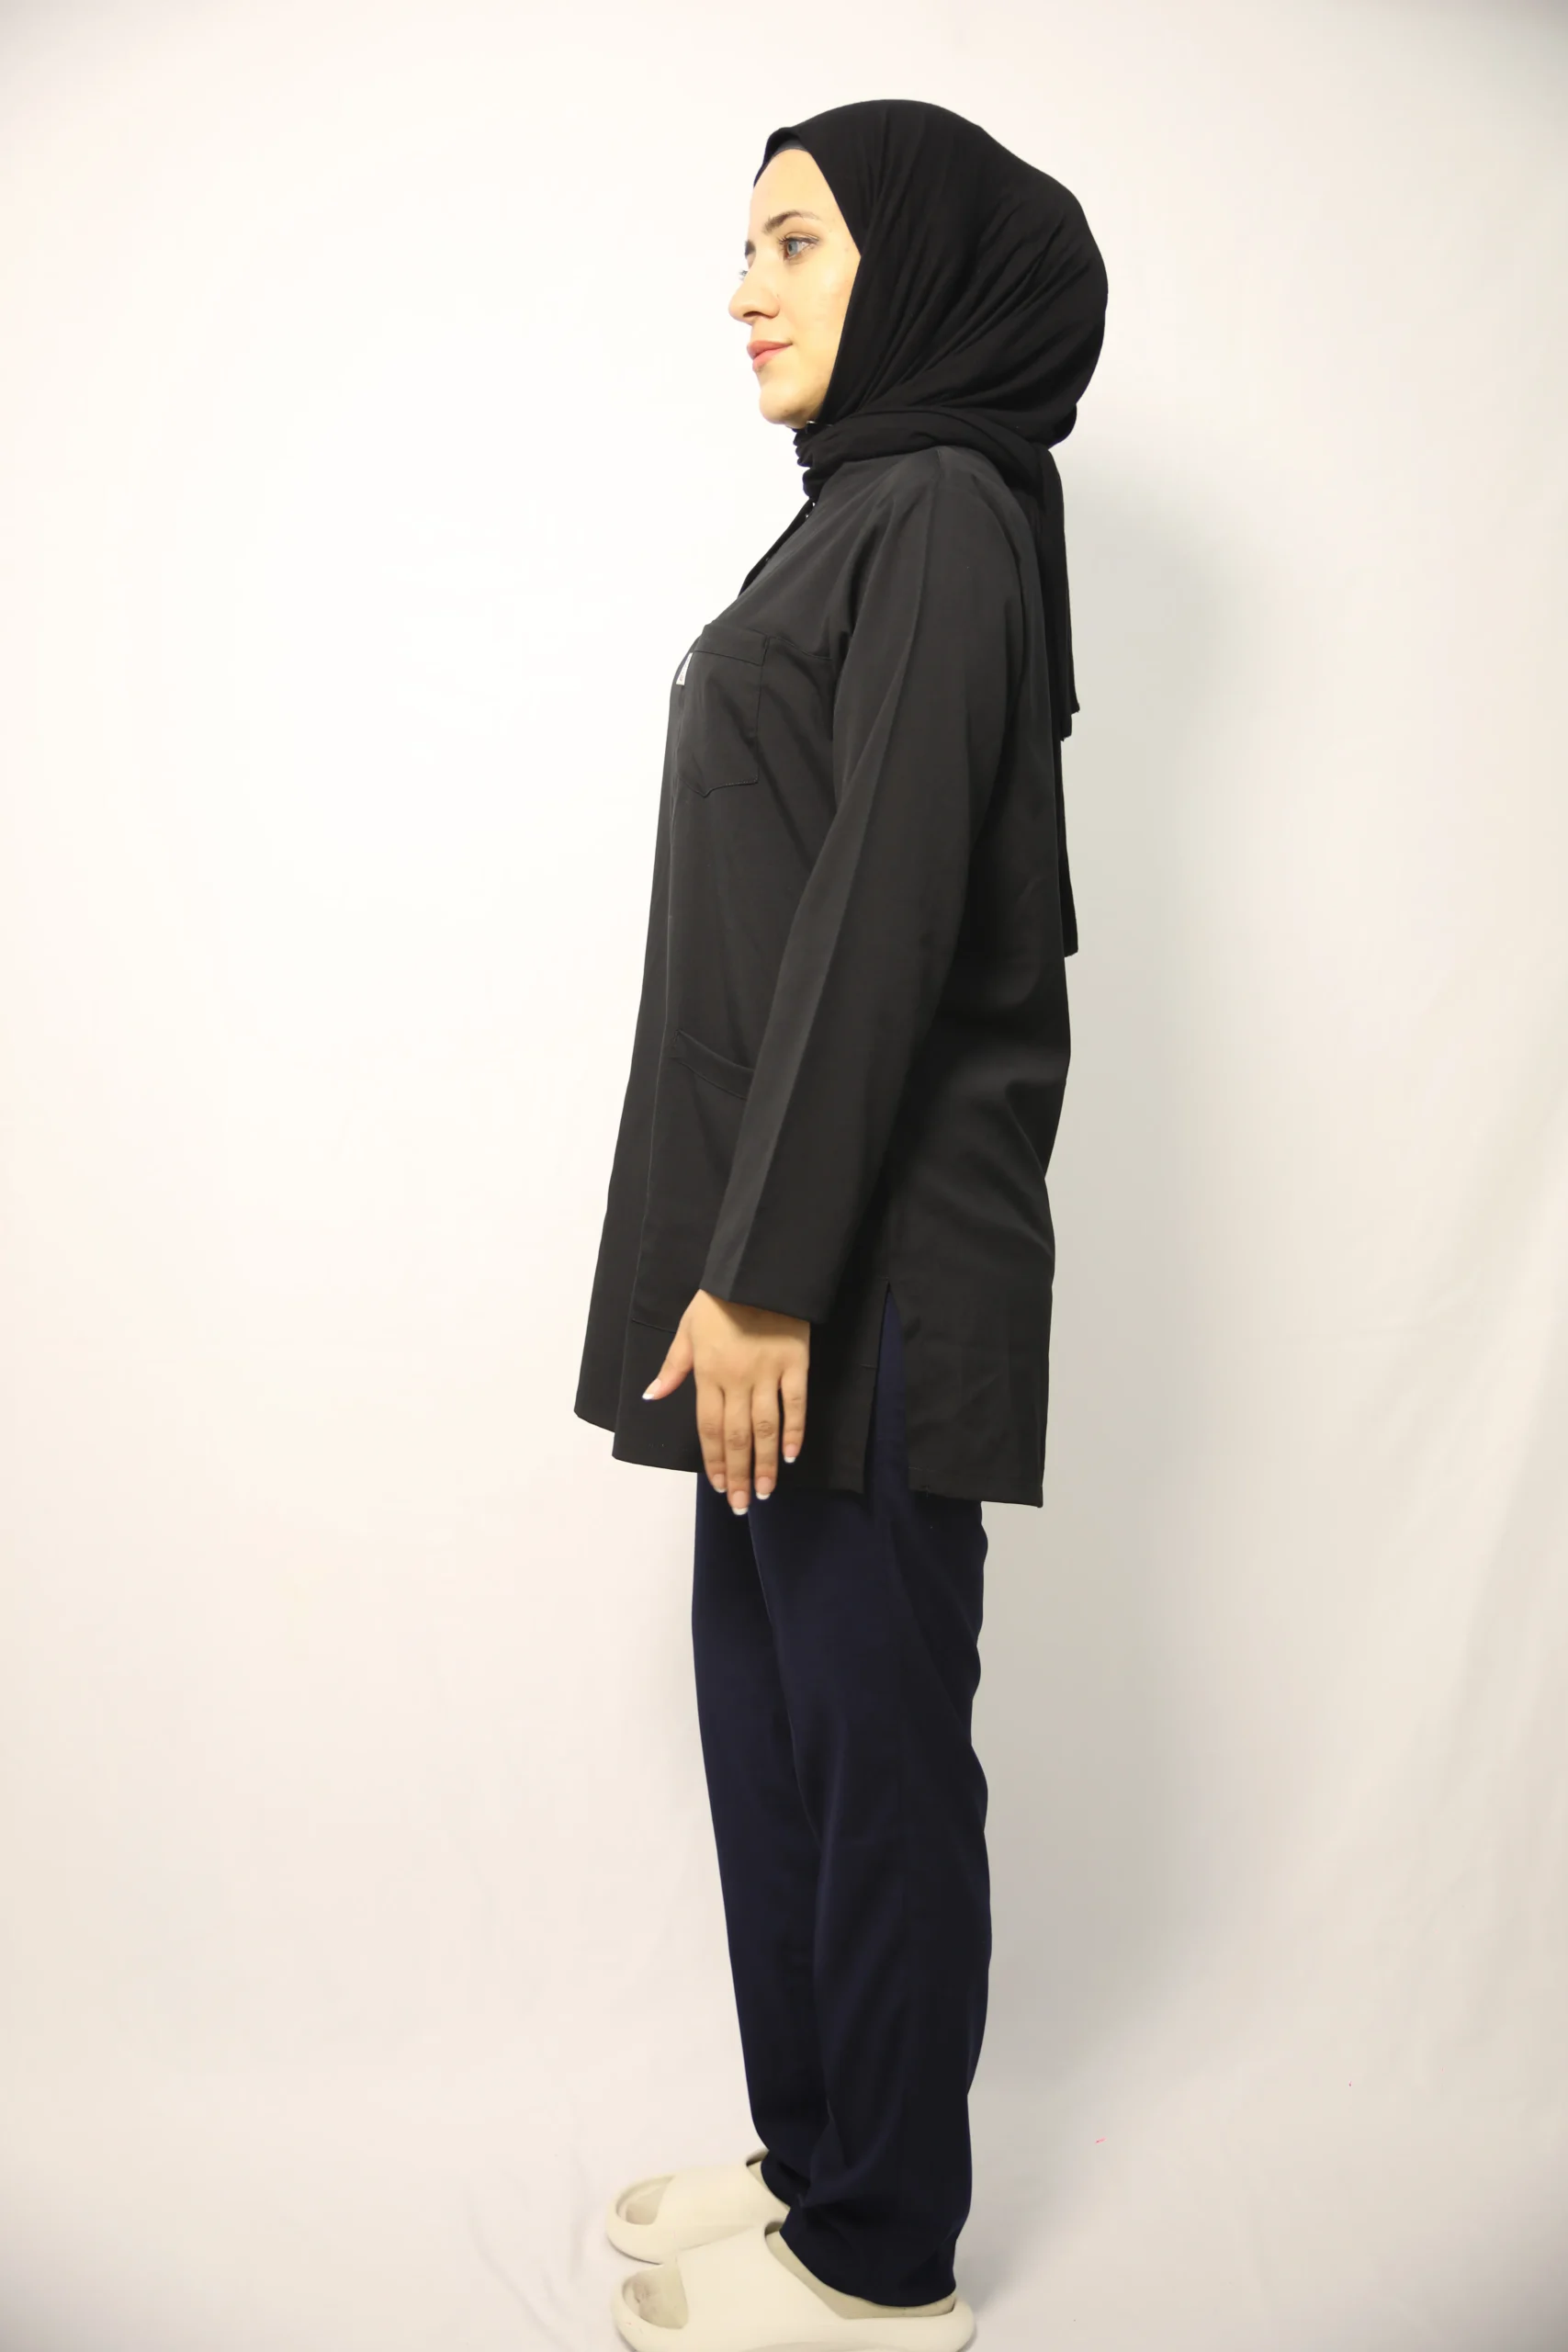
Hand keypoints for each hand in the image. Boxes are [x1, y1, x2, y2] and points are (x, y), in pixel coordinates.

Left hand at [643, 1289, 808, 1512]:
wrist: (757, 1269)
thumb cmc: (719, 1300)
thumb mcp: (687, 1330)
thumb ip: (673, 1367)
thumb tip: (654, 1396)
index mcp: (707, 1373)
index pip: (709, 1427)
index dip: (713, 1460)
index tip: (717, 1486)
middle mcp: (736, 1379)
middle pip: (736, 1436)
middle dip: (736, 1473)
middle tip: (739, 1505)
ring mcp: (768, 1372)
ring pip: (766, 1427)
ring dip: (764, 1462)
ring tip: (763, 1492)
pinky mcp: (795, 1363)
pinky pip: (795, 1403)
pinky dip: (794, 1430)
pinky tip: (791, 1455)